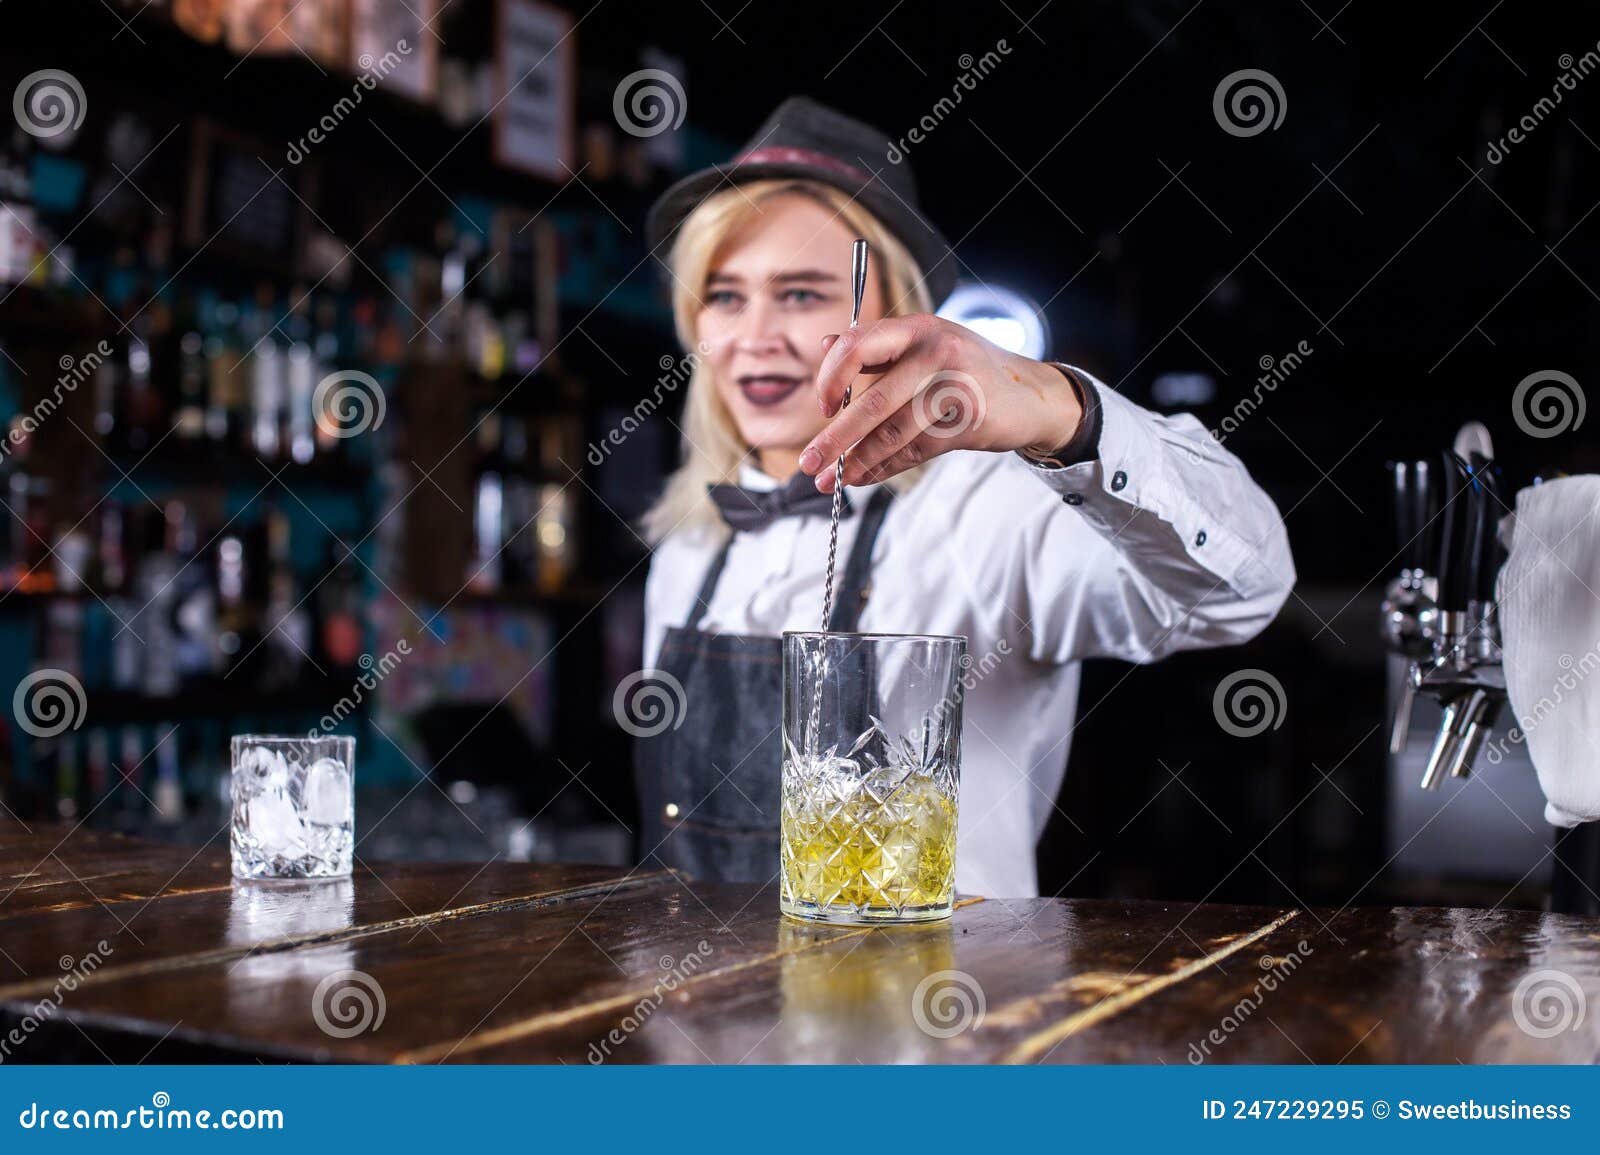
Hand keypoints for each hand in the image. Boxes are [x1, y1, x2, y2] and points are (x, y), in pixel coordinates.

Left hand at [796, 314, 1083, 491]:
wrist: (1031, 395)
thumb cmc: (967, 369)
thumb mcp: (925, 347)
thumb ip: (877, 349)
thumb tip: (825, 346)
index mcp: (917, 327)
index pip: (856, 346)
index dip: (831, 379)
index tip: (821, 408)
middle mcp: (936, 351)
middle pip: (873, 400)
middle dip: (835, 437)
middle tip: (809, 463)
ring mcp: (956, 386)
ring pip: (893, 431)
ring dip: (858, 461)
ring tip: (833, 480)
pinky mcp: (970, 421)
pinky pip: (916, 449)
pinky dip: (885, 467)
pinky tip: (864, 477)